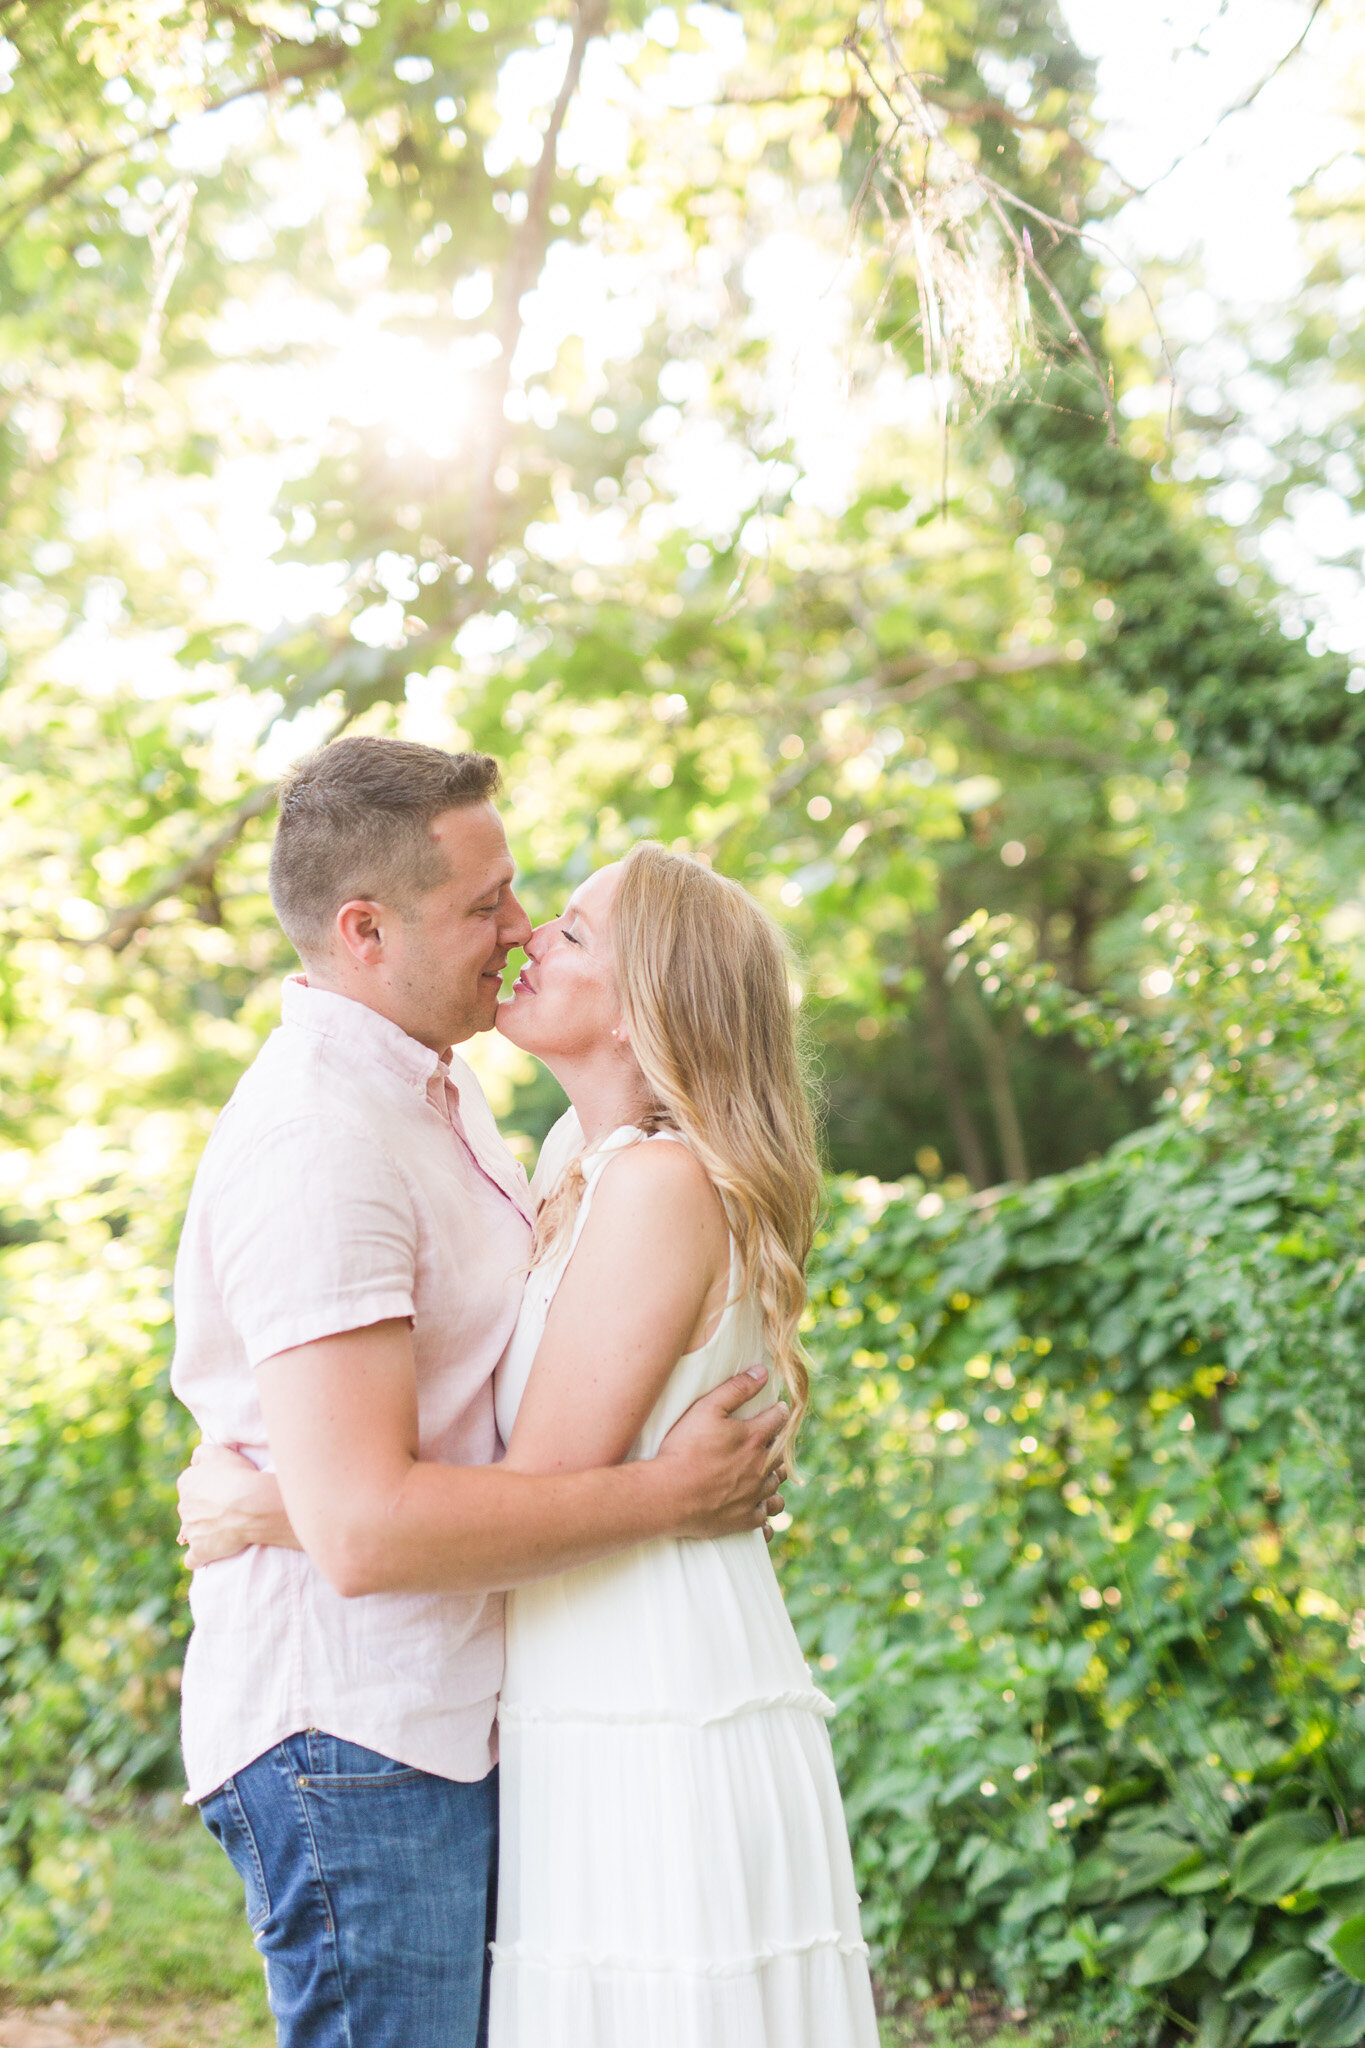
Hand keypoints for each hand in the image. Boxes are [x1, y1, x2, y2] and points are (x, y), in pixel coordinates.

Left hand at [177, 1443, 272, 1568]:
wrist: (251, 1504)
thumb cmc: (238, 1475)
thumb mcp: (218, 1451)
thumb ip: (201, 1453)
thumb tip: (194, 1461)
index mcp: (186, 1483)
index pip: (189, 1485)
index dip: (206, 1487)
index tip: (221, 1489)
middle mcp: (184, 1507)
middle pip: (190, 1509)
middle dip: (204, 1510)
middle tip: (227, 1508)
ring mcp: (190, 1531)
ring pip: (191, 1532)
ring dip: (203, 1531)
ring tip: (226, 1528)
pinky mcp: (200, 1551)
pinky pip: (193, 1559)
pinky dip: (199, 1557)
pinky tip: (209, 1553)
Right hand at [656, 1365, 788, 1540]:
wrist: (668, 1495)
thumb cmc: (684, 1449)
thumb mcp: (706, 1409)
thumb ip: (736, 1389)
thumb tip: (762, 1372)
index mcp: (755, 1439)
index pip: (779, 1420)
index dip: (779, 1412)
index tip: (778, 1410)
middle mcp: (761, 1468)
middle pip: (781, 1455)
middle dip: (778, 1446)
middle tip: (770, 1441)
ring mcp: (755, 1496)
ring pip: (776, 1486)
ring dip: (774, 1478)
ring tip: (765, 1473)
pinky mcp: (745, 1520)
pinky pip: (767, 1519)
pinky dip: (766, 1512)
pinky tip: (761, 1510)